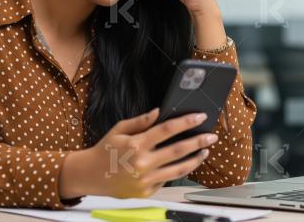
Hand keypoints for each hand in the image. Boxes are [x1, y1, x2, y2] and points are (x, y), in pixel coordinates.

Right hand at [58, 108, 217, 199]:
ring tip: (205, 151)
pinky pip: (167, 179)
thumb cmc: (105, 150)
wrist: (91, 175)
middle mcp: (143, 162)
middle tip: (212, 136)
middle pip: (179, 149)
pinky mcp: (147, 191)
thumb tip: (159, 112)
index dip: (186, 122)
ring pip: (179, 168)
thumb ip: (140, 121)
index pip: (168, 130)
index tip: (200, 117)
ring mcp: (146, 179)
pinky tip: (186, 163)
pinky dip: (178, 171)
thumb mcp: (119, 129)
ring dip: (195, 159)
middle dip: (198, 141)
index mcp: (137, 144)